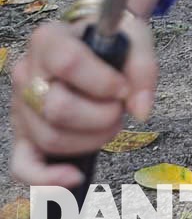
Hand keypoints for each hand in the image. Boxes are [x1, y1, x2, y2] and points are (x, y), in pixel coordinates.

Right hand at [11, 9, 156, 186]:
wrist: (95, 44)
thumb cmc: (112, 40)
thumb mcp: (136, 40)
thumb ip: (143, 70)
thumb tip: (141, 110)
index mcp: (49, 40)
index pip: (68, 63)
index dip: (103, 82)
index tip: (125, 88)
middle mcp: (26, 73)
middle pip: (58, 109)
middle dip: (101, 116)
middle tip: (120, 109)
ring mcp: (21, 107)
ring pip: (49, 137)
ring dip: (91, 139)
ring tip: (111, 123)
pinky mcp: (23, 135)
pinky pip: (22, 166)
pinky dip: (47, 178)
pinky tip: (74, 177)